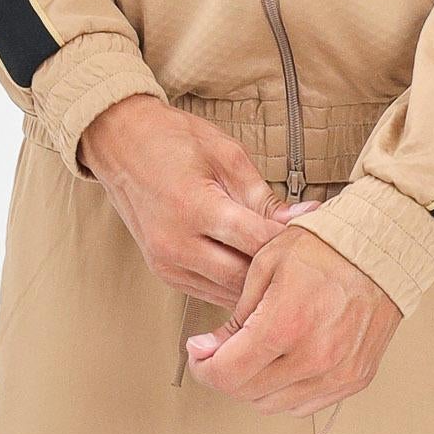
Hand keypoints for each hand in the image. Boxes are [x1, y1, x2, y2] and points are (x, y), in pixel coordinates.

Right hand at [78, 93, 315, 307]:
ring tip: (282, 265)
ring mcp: (166, 264)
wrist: (120, 143)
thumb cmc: (172, 140)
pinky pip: (209, 291)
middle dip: (276, 270)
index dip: (288, 242)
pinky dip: (233, 284)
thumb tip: (302, 218)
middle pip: (243, 278)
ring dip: (256, 283)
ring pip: (227, 294)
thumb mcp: (225, 153)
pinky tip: (251, 267)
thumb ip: (262, 194)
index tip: (313, 235)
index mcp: (194, 208)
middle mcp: (176, 244)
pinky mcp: (164, 273)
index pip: (255, 242)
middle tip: (304, 257)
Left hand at [183, 220, 402, 415]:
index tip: (200, 354)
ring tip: (255, 354)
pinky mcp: (355, 379)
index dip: (203, 367)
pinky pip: (306, 404)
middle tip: (221, 352)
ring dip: (254, 386)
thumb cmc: (327, 246)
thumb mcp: (266, 264)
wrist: (380, 249)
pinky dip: (287, 391)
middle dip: (224, 375)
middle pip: (247, 393)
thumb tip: (208, 350)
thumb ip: (235, 315)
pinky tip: (284, 364)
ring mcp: (337, 374)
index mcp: (286, 324)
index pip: (227, 374)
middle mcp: (314, 357)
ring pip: (274, 405)